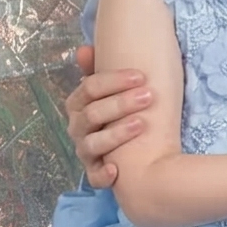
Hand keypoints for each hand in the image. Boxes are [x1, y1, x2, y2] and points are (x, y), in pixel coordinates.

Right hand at [64, 44, 153, 188]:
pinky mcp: (94, 172)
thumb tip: (84, 49)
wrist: (129, 146)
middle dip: (121, 104)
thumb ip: (100, 69)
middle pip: (93, 114)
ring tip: (141, 124)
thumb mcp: (112, 89)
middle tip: (149, 96)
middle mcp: (78, 127)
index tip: (141, 76)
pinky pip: (93, 177)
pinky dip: (102, 174)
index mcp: (79, 103)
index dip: (114, 80)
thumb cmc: (119, 110)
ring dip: (116, 134)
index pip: (89, 88)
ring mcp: (85, 150)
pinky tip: (115, 169)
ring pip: (93, 143)